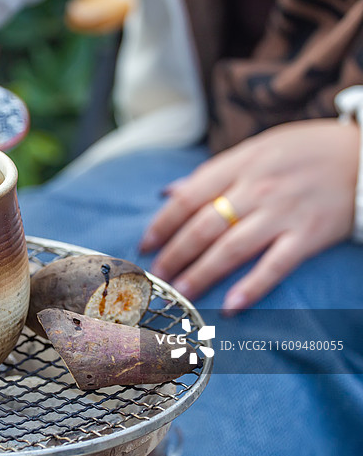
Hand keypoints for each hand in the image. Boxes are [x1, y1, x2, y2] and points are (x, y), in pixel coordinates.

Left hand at [139, 119, 358, 314]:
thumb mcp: (254, 150)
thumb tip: (168, 192)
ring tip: (181, 293)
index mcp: (239, 165)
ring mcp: (283, 212)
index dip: (162, 224)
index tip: (145, 245)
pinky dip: (252, 287)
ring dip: (202, 274)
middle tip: (157, 277)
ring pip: (231, 248)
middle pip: (203, 226)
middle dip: (175, 254)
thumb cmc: (303, 152)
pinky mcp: (310, 234)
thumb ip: (212, 174)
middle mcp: (256, 188)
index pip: (188, 198)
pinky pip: (276, 265)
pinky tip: (231, 306)